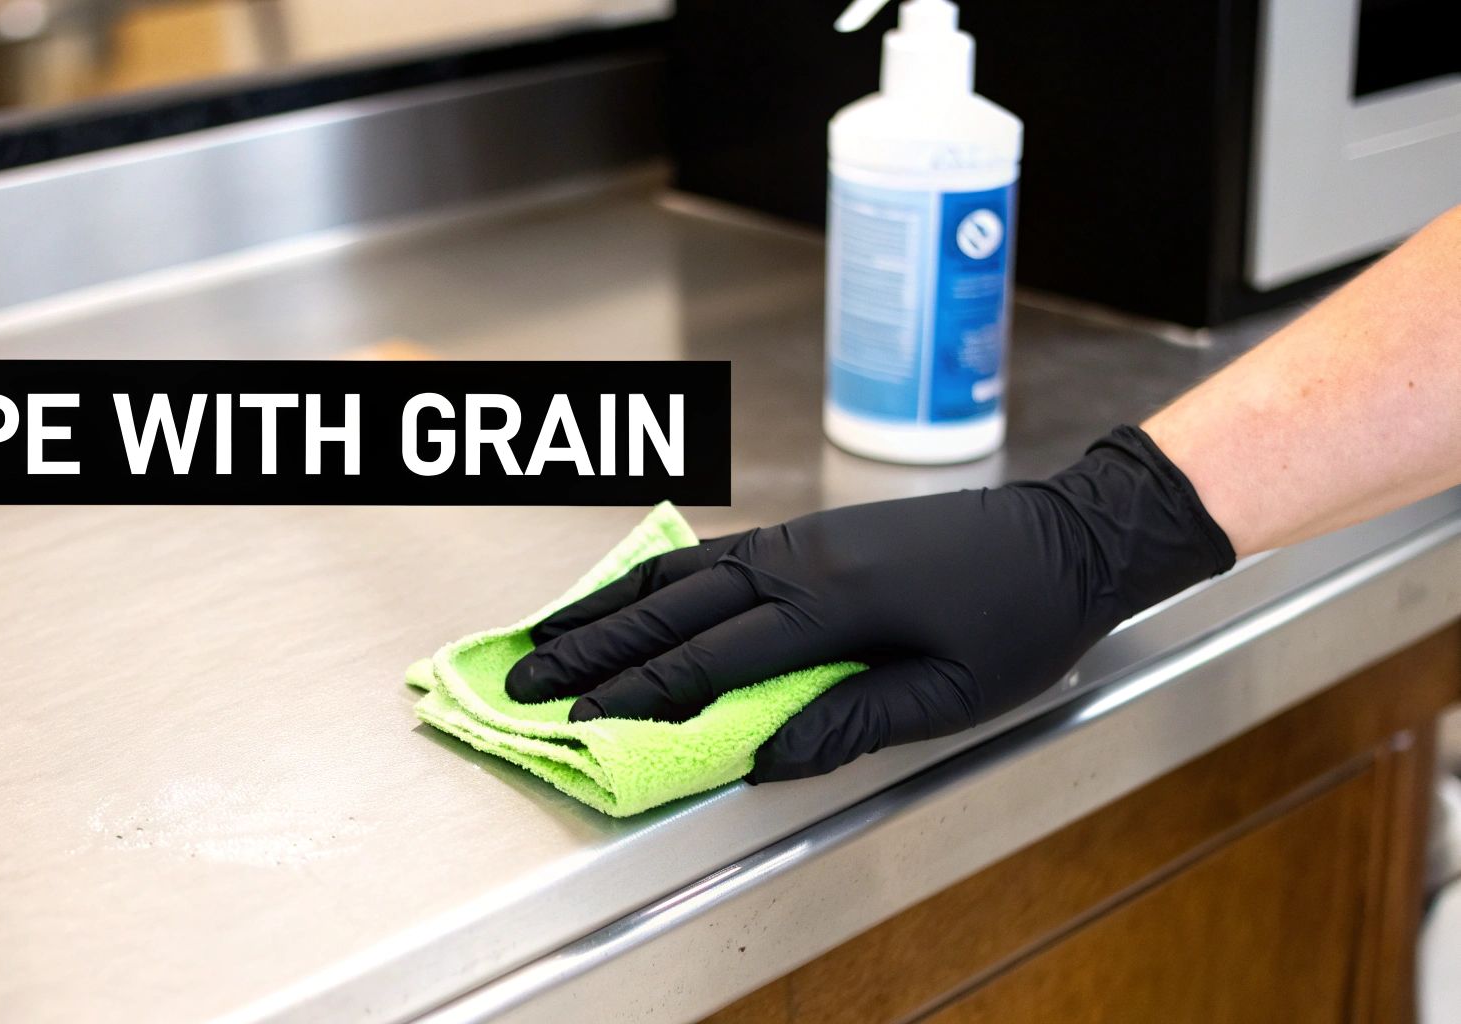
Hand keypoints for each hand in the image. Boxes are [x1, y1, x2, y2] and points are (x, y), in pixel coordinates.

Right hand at [505, 426, 1233, 781]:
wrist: (1071, 536)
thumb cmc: (1022, 619)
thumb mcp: (952, 693)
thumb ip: (852, 721)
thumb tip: (763, 757)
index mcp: (834, 602)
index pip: (712, 657)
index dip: (638, 690)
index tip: (577, 715)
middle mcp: (802, 559)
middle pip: (675, 607)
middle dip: (592, 645)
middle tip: (524, 674)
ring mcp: (802, 537)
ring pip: (683, 570)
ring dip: (609, 603)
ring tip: (548, 630)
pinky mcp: (811, 532)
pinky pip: (714, 553)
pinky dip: (656, 576)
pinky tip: (630, 592)